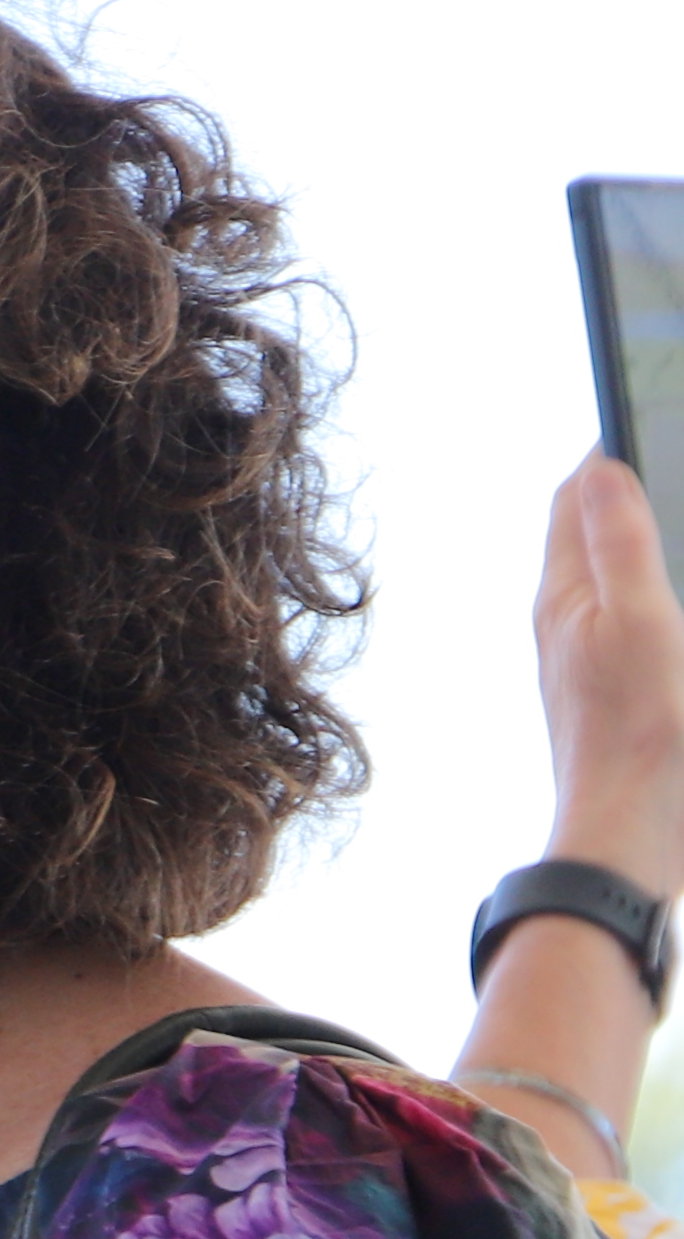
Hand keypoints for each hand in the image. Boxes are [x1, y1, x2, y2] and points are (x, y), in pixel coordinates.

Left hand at [536, 451, 683, 899]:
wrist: (633, 832)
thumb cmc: (637, 730)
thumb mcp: (638, 620)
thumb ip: (620, 543)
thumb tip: (597, 466)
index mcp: (564, 595)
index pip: (574, 497)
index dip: (609, 450)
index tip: (647, 406)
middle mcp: (568, 621)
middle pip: (595, 530)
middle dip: (631, 488)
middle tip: (670, 448)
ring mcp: (592, 656)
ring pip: (618, 575)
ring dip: (647, 536)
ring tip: (671, 507)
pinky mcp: (620, 688)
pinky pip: (639, 617)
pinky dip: (660, 587)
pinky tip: (673, 591)